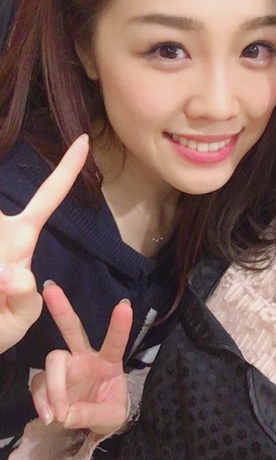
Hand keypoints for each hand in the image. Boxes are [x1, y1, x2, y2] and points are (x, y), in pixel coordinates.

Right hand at [0, 135, 88, 353]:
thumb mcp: (20, 320)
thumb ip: (23, 302)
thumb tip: (13, 275)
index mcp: (21, 240)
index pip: (48, 198)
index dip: (67, 170)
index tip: (84, 139)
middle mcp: (0, 230)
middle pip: (3, 212)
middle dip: (5, 249)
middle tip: (6, 275)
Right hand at [31, 282, 131, 435]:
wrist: (91, 426)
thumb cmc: (108, 411)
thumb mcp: (112, 417)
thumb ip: (93, 414)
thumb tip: (66, 414)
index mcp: (109, 361)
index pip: (115, 341)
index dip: (120, 326)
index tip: (125, 306)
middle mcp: (85, 357)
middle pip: (73, 329)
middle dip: (62, 309)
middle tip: (50, 288)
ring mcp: (65, 367)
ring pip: (53, 360)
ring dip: (55, 387)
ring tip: (60, 413)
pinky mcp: (48, 381)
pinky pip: (39, 384)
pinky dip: (42, 400)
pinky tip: (49, 415)